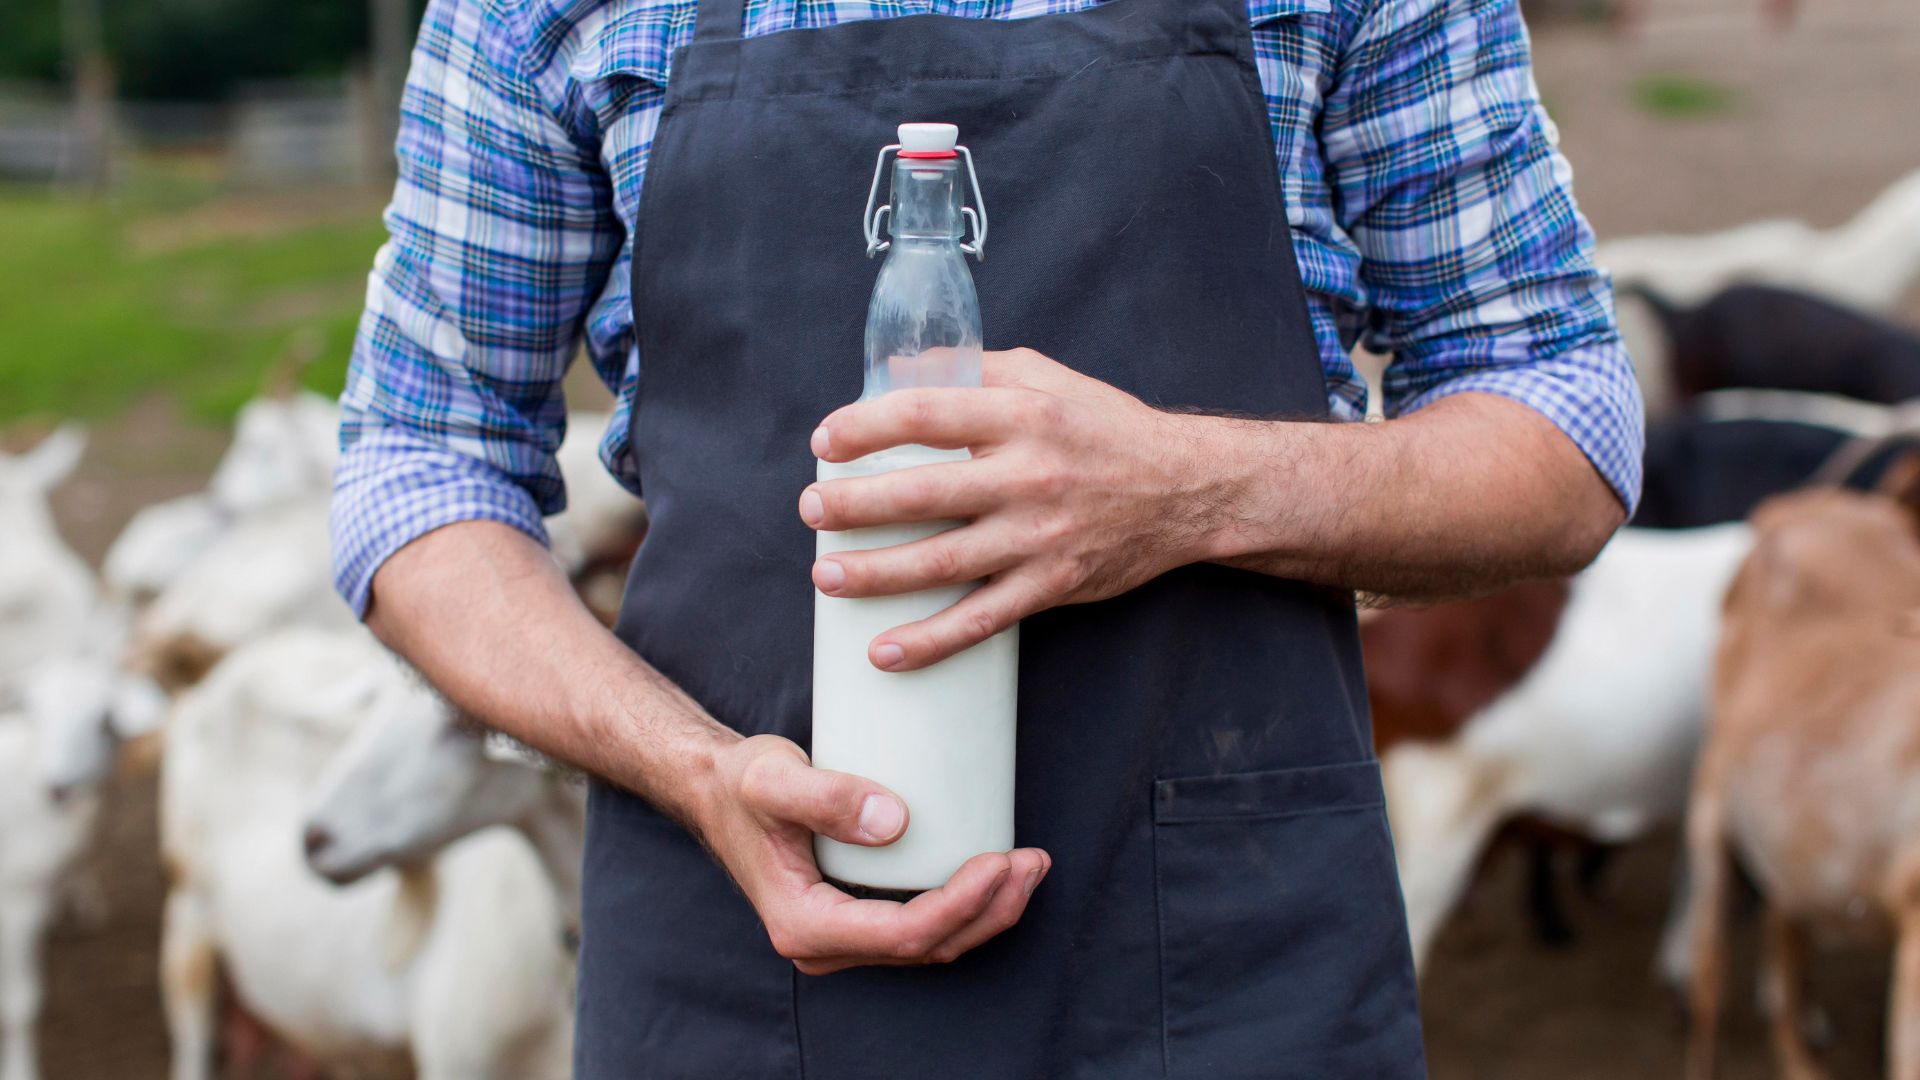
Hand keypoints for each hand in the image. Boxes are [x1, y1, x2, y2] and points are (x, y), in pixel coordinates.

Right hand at [696, 735, 1050, 974]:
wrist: (715, 791)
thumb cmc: (741, 784)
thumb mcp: (772, 779)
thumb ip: (825, 796)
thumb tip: (894, 822)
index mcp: (804, 925)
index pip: (903, 934)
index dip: (961, 905)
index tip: (1000, 860)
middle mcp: (824, 944)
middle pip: (928, 947)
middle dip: (991, 910)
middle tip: (1033, 861)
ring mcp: (841, 937)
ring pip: (931, 944)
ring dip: (987, 911)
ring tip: (1028, 865)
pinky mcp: (855, 917)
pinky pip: (920, 926)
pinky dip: (964, 904)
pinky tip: (993, 871)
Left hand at [801, 348, 1226, 670]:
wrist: (1188, 489)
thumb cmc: (1106, 428)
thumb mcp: (1046, 378)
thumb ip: (974, 371)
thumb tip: (898, 371)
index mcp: (1022, 415)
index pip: (926, 415)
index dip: (866, 427)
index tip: (825, 442)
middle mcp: (1029, 476)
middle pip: (922, 493)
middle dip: (853, 506)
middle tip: (810, 512)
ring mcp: (1040, 536)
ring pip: (942, 563)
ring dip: (875, 574)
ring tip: (826, 577)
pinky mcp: (1053, 584)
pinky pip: (982, 620)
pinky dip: (931, 641)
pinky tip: (885, 651)